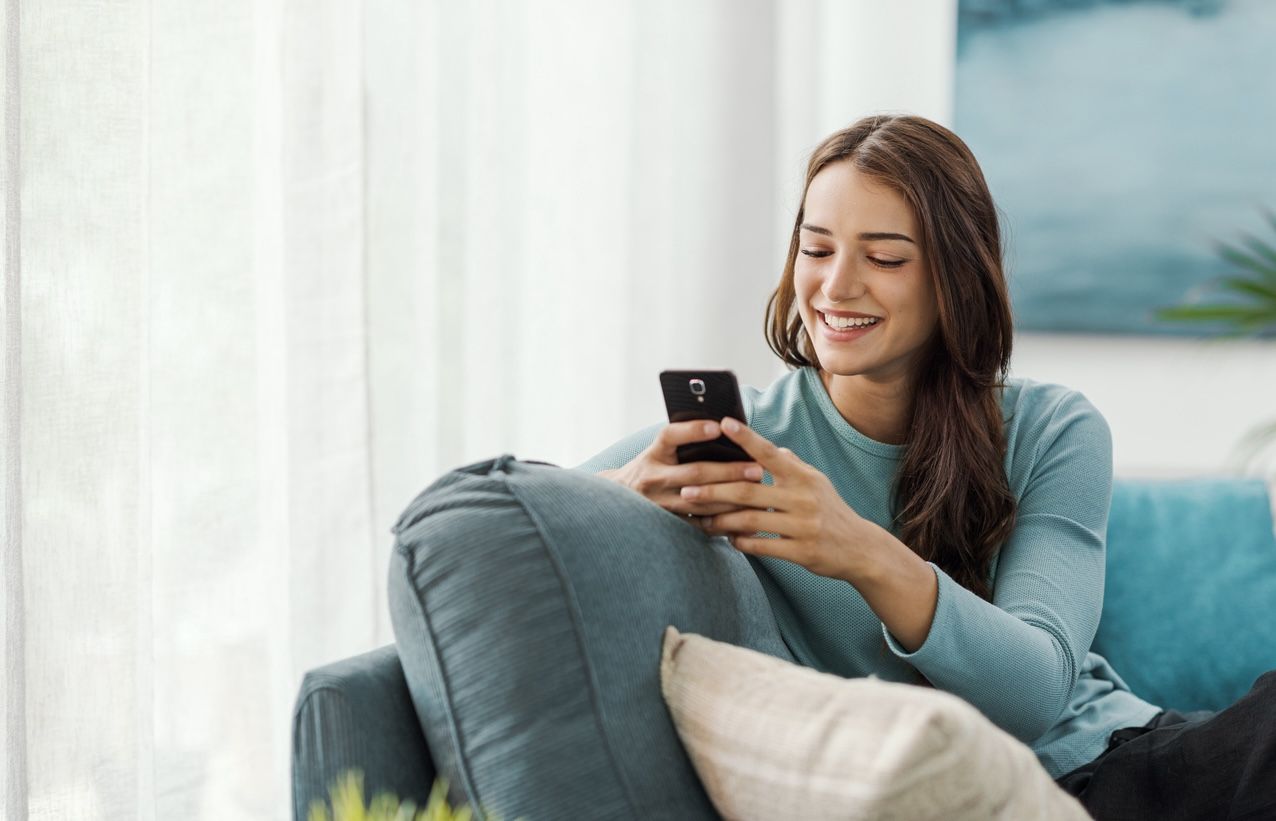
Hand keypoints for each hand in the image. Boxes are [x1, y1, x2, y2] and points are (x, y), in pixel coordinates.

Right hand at [602, 419, 764, 518]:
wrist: (620, 498)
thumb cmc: (651, 466)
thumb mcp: (659, 450)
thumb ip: (683, 440)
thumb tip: (723, 429)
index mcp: (653, 453)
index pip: (669, 436)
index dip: (693, 430)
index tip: (718, 426)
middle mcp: (654, 478)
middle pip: (695, 473)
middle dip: (729, 471)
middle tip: (757, 469)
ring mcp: (660, 504)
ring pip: (701, 503)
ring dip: (732, 499)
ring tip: (759, 493)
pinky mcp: (670, 524)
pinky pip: (700, 525)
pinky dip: (725, 523)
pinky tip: (747, 522)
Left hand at [679, 416, 883, 580]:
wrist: (861, 549)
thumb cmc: (832, 511)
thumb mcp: (817, 482)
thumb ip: (792, 466)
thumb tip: (771, 448)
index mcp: (804, 477)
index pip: (769, 453)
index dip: (745, 438)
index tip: (723, 423)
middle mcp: (803, 498)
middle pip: (748, 491)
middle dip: (713, 490)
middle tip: (686, 489)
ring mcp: (803, 526)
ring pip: (750, 521)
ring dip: (721, 521)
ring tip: (701, 520)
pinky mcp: (802, 551)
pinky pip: (762, 547)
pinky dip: (741, 542)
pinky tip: (728, 539)